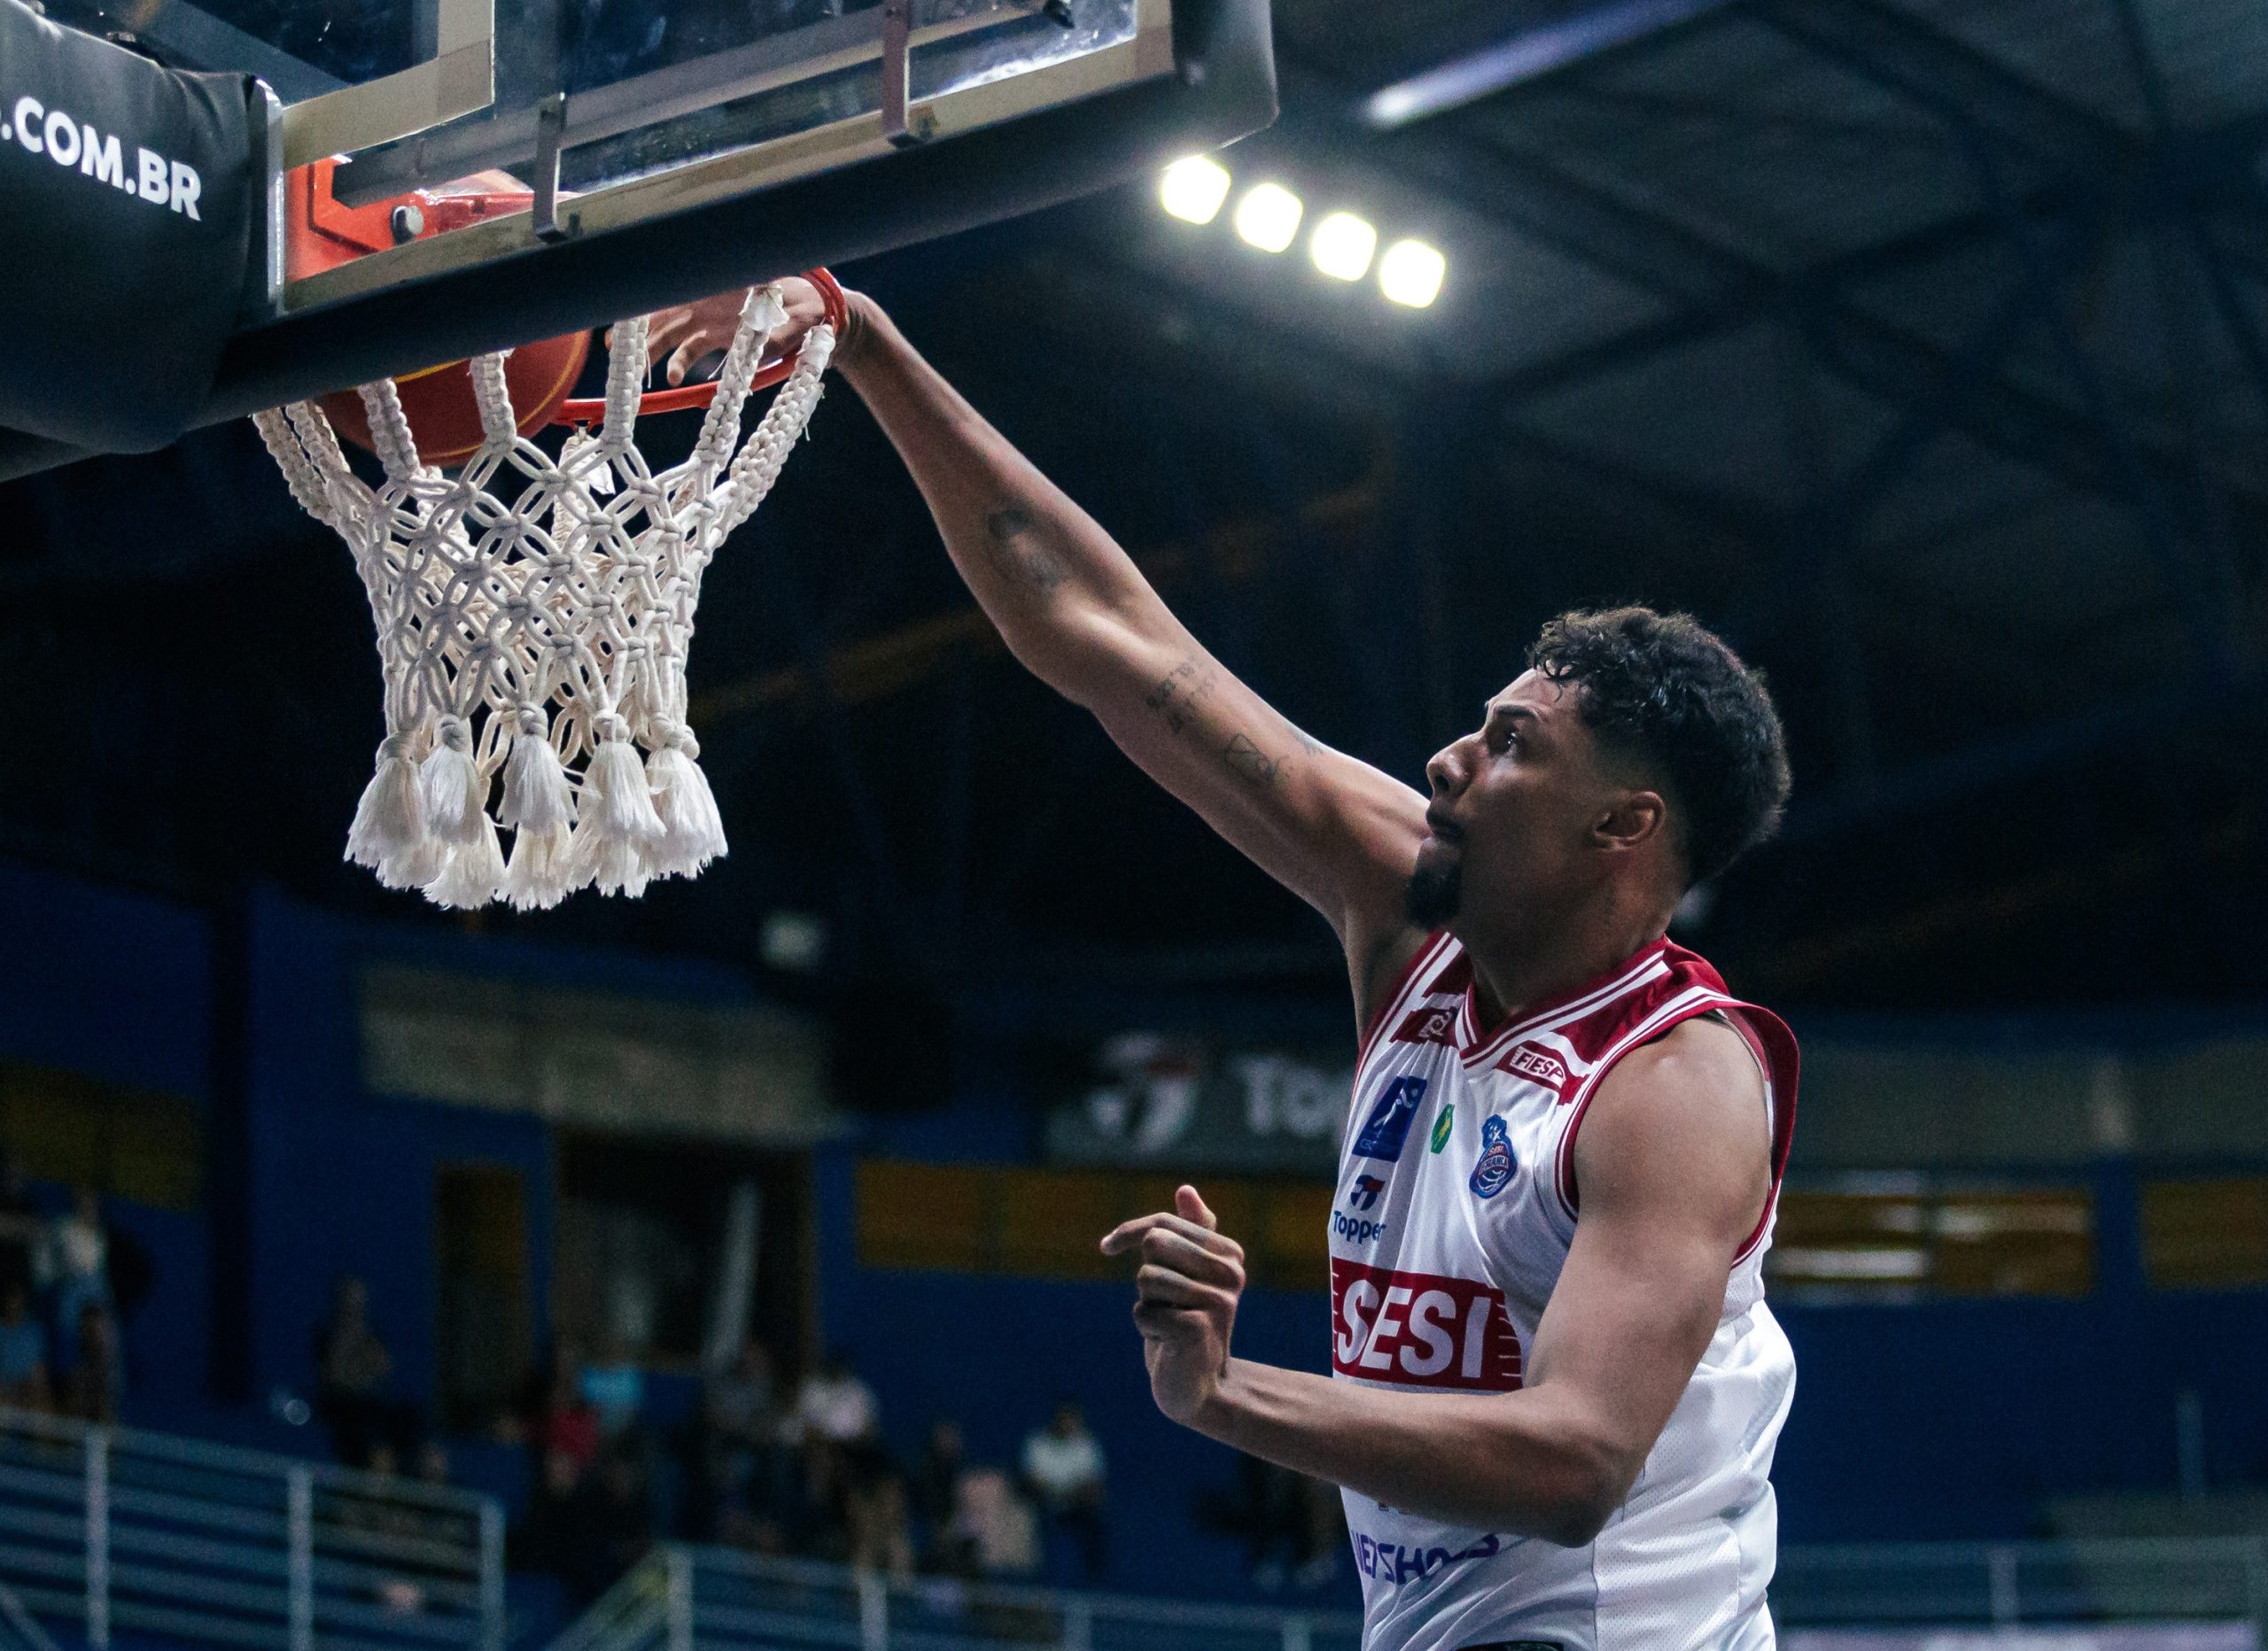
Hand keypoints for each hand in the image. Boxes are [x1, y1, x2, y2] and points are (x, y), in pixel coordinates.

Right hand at [634, 276, 847, 385]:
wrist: (817, 317)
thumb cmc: (807, 309)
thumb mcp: (798, 316)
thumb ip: (782, 328)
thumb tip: (769, 338)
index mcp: (723, 287)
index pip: (681, 284)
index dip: (656, 295)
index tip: (634, 308)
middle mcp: (711, 298)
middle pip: (666, 311)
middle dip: (639, 325)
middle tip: (615, 343)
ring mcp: (711, 316)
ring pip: (671, 329)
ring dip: (650, 345)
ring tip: (631, 364)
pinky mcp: (716, 334)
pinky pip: (690, 346)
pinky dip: (677, 361)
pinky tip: (669, 379)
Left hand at [1100, 1186, 1243, 1426]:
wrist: (1198, 1384)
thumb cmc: (1186, 1322)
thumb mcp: (1185, 1274)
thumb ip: (1188, 1232)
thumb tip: (1186, 1189)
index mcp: (1229, 1254)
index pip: (1163, 1224)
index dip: (1128, 1233)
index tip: (1107, 1246)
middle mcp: (1231, 1274)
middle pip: (1155, 1245)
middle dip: (1146, 1277)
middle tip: (1165, 1304)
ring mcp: (1218, 1302)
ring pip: (1147, 1279)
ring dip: (1148, 1304)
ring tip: (1170, 1323)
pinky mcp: (1199, 1330)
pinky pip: (1144, 1312)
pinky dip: (1146, 1328)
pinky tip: (1168, 1342)